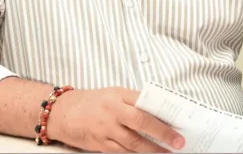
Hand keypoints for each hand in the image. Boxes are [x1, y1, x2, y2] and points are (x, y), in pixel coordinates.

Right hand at [46, 87, 184, 151]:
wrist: (62, 112)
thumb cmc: (92, 102)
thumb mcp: (113, 94)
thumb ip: (133, 102)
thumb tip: (159, 113)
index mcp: (119, 94)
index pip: (145, 102)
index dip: (163, 112)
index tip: (179, 121)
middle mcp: (113, 110)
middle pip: (142, 121)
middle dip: (163, 133)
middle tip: (178, 142)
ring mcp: (106, 128)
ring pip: (133, 141)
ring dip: (152, 149)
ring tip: (166, 153)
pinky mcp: (100, 143)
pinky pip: (122, 151)